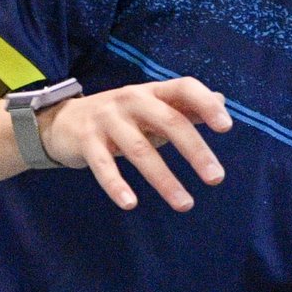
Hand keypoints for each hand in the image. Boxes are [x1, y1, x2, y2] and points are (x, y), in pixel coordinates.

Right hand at [37, 77, 233, 211]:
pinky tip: (131, 204)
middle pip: (169, 122)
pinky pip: (103, 165)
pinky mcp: (86, 141)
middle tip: (216, 178)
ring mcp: (108, 119)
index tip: (226, 127)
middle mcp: (133, 99)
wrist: (65, 120)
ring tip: (185, 204)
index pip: (184, 87)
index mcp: (153, 91)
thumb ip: (185, 107)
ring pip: (140, 149)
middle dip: (195, 151)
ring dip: (164, 179)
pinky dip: (117, 185)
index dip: (206, 104)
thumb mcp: (153, 106)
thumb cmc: (123, 116)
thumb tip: (221, 102)